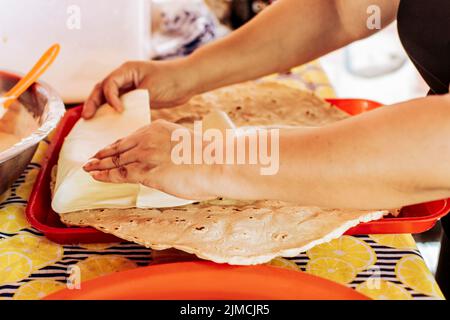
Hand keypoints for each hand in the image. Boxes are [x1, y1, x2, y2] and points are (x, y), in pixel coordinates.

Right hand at [82, 59, 197, 118]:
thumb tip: (120, 109)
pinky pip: (120, 103)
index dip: (110, 98)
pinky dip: (113, 111)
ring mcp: (130, 86)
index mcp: (127, 70)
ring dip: (100, 107)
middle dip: (93, 102)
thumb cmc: (172, 79)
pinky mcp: (136, 95)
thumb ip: (135, 96)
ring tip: (91, 120)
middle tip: (87, 117)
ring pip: (109, 96)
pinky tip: (110, 122)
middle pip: (102, 89)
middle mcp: (125, 76)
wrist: (188, 80)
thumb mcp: (151, 88)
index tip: (118, 110)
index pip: (109, 84)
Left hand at [82, 120, 218, 199]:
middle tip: (91, 158)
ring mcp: (144, 154)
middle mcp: (147, 138)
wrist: (215, 163)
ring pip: (115, 160)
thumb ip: (171, 146)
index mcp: (157, 127)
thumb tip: (169, 158)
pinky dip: (104, 175)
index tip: (109, 150)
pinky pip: (118, 173)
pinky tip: (95, 176)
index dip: (117, 145)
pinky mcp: (144, 171)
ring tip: (88, 168)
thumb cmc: (207, 157)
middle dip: (103, 154)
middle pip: (119, 147)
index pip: (131, 137)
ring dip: (98, 165)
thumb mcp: (185, 142)